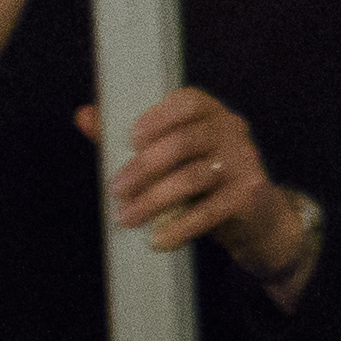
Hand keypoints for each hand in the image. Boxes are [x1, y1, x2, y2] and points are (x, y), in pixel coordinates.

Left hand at [97, 83, 312, 286]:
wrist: (257, 219)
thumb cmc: (205, 182)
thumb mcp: (172, 157)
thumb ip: (131, 138)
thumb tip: (84, 115)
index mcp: (211, 113)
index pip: (188, 101)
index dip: (158, 117)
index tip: (132, 140)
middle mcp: (231, 130)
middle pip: (184, 142)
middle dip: (144, 168)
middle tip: (116, 191)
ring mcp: (244, 161)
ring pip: (193, 177)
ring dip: (154, 200)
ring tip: (128, 218)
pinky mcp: (249, 194)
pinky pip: (209, 210)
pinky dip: (179, 227)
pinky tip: (159, 240)